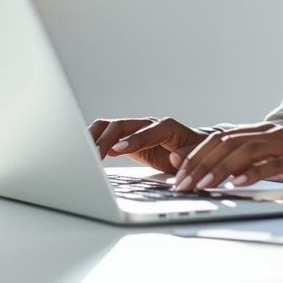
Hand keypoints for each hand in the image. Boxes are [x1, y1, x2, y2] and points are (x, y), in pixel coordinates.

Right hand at [87, 116, 208, 173]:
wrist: (194, 151)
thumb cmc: (197, 154)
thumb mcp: (198, 157)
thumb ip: (188, 155)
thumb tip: (174, 156)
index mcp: (167, 127)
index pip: (147, 130)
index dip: (132, 140)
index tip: (117, 151)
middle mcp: (148, 125)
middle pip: (120, 125)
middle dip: (105, 139)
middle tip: (92, 156)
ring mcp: (135, 132)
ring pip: (108, 128)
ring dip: (94, 139)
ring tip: (83, 155)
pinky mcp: (127, 141)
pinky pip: (107, 138)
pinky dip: (95, 144)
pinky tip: (87, 156)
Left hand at [172, 123, 282, 192]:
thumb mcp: (282, 166)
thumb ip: (254, 167)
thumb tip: (224, 177)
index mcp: (264, 134)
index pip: (220, 140)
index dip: (196, 156)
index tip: (177, 175)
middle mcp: (272, 133)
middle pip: (225, 143)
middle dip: (199, 164)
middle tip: (180, 184)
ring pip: (243, 151)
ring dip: (218, 169)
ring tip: (201, 185)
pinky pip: (272, 164)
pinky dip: (252, 173)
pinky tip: (237, 184)